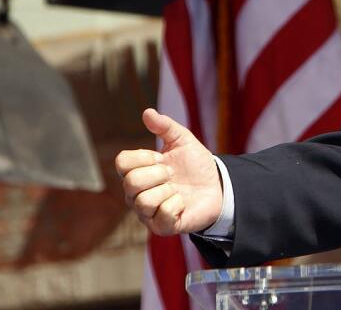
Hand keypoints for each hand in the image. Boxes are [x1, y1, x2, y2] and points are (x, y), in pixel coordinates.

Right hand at [115, 108, 223, 235]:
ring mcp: (147, 213)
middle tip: (172, 174)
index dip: (143, 157)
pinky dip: (176, 205)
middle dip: (158, 173)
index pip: (121, 162)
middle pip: (130, 182)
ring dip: (167, 190)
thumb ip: (165, 126)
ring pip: (144, 201)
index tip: (160, 156)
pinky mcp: (162, 227)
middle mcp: (136, 194)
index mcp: (138, 171)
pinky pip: (162, 216)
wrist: (218, 186)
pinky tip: (182, 202)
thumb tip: (147, 112)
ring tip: (177, 188)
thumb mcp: (183, 140)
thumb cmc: (195, 165)